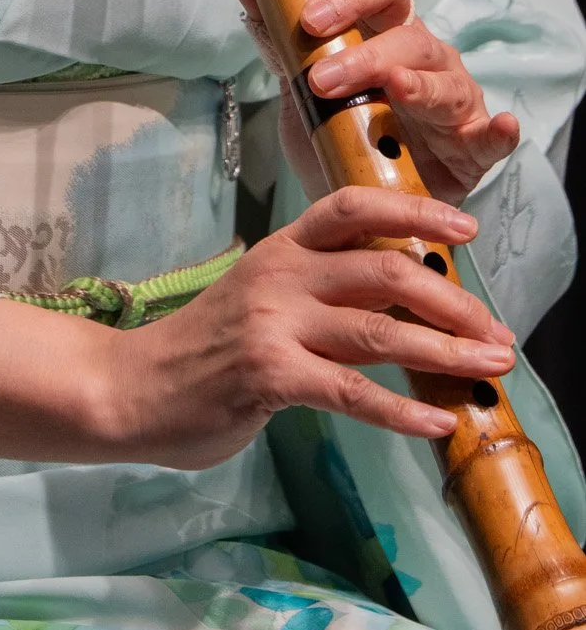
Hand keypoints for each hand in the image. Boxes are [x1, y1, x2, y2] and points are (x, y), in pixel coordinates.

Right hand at [116, 186, 514, 467]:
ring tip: (491, 370)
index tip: (466, 228)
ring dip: (445, 351)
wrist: (133, 386)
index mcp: (282, 248)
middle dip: (452, 299)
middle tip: (496, 331)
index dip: (414, 211)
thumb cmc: (206, 349)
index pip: (352, 206)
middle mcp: (281, 274)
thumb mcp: (266, 303)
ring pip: (379, 329)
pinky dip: (402, 410)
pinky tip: (438, 423)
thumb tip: (407, 306)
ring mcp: (274, 323)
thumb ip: (327, 297)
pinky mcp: (270, 375)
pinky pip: (351, 393)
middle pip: (383, 267)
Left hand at [226, 0, 519, 205]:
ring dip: (417, 87)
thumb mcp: (301, 83)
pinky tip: (500, 125)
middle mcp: (426, 58)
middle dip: (366, 55)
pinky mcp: (473, 150)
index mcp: (386, 33)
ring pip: (445, 83)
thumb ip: (276, 30)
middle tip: (322, 81)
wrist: (364, 202)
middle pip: (409, 37)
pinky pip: (491, 138)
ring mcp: (455, 102)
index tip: (309, 19)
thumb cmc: (342, 129)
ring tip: (396, 89)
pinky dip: (499, 131)